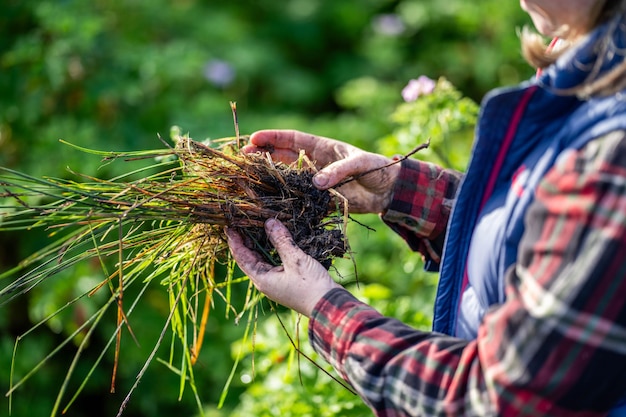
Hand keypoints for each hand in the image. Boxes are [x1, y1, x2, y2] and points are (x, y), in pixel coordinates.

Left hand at [225, 218, 341, 316]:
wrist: (329, 305)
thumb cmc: (311, 285)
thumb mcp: (296, 260)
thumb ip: (281, 241)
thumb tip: (269, 222)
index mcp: (262, 279)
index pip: (241, 257)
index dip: (235, 241)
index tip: (229, 225)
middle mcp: (265, 282)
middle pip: (249, 259)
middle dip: (244, 241)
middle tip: (241, 223)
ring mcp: (276, 282)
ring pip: (261, 260)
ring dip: (257, 245)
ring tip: (255, 228)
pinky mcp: (286, 281)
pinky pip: (272, 262)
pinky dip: (271, 250)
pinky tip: (275, 240)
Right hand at [243, 129, 400, 213]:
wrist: (390, 192)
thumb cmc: (378, 169)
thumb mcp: (361, 164)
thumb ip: (339, 170)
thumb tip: (316, 182)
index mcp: (322, 147)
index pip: (292, 139)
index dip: (272, 137)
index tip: (253, 138)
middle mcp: (314, 163)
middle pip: (282, 156)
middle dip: (263, 155)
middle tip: (243, 157)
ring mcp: (315, 182)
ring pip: (286, 177)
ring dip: (270, 177)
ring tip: (249, 179)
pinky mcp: (319, 200)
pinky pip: (298, 198)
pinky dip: (284, 200)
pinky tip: (269, 203)